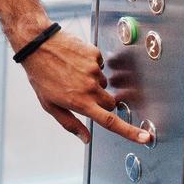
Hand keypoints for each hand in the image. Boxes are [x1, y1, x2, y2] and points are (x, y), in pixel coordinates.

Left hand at [18, 28, 150, 145]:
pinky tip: (75, 61)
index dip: (130, 132)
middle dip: (102, 103)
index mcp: (81, 102)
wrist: (37, 44)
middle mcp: (90, 87)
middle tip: (83, 95)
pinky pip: (100, 65)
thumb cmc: (41, 76)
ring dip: (94, 83)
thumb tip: (86, 139)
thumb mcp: (50, 105)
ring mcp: (94, 70)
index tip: (146, 138)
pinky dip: (90, 66)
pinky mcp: (95, 55)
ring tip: (72, 74)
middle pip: (111, 103)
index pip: (110, 122)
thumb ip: (70, 123)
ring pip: (104, 84)